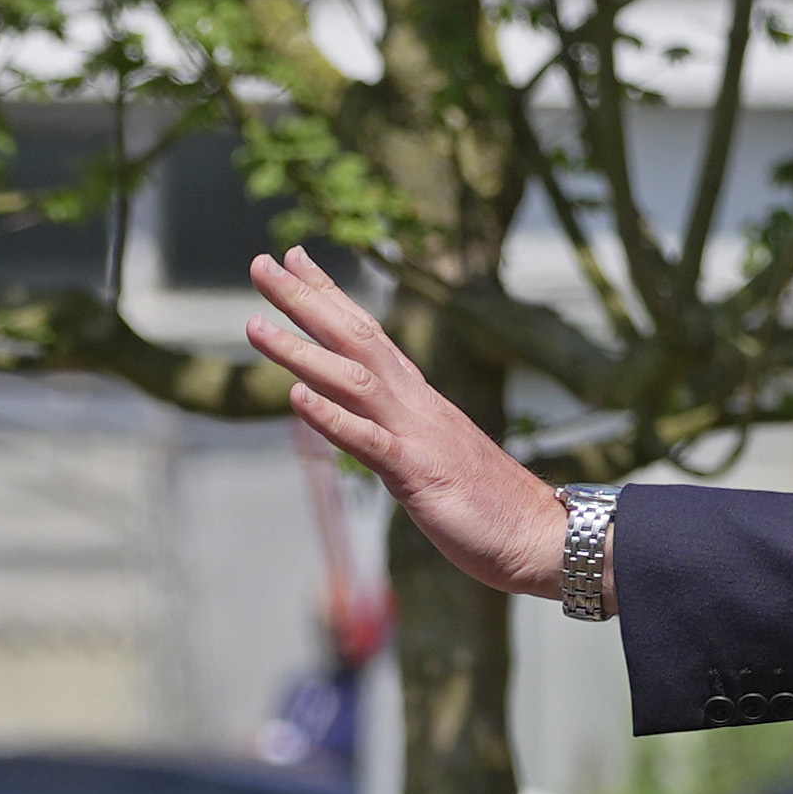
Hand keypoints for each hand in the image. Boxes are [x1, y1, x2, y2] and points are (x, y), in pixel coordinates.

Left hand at [248, 249, 565, 600]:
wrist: (538, 536)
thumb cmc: (487, 504)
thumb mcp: (429, 459)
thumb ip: (393, 434)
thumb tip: (357, 424)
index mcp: (417, 399)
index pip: (367, 333)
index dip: (329, 295)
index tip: (293, 257)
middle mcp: (415, 404)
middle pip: (353, 340)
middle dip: (304, 301)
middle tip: (260, 264)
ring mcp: (417, 435)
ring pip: (352, 381)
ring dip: (301, 353)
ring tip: (254, 325)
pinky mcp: (418, 474)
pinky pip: (370, 442)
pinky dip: (332, 419)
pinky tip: (295, 398)